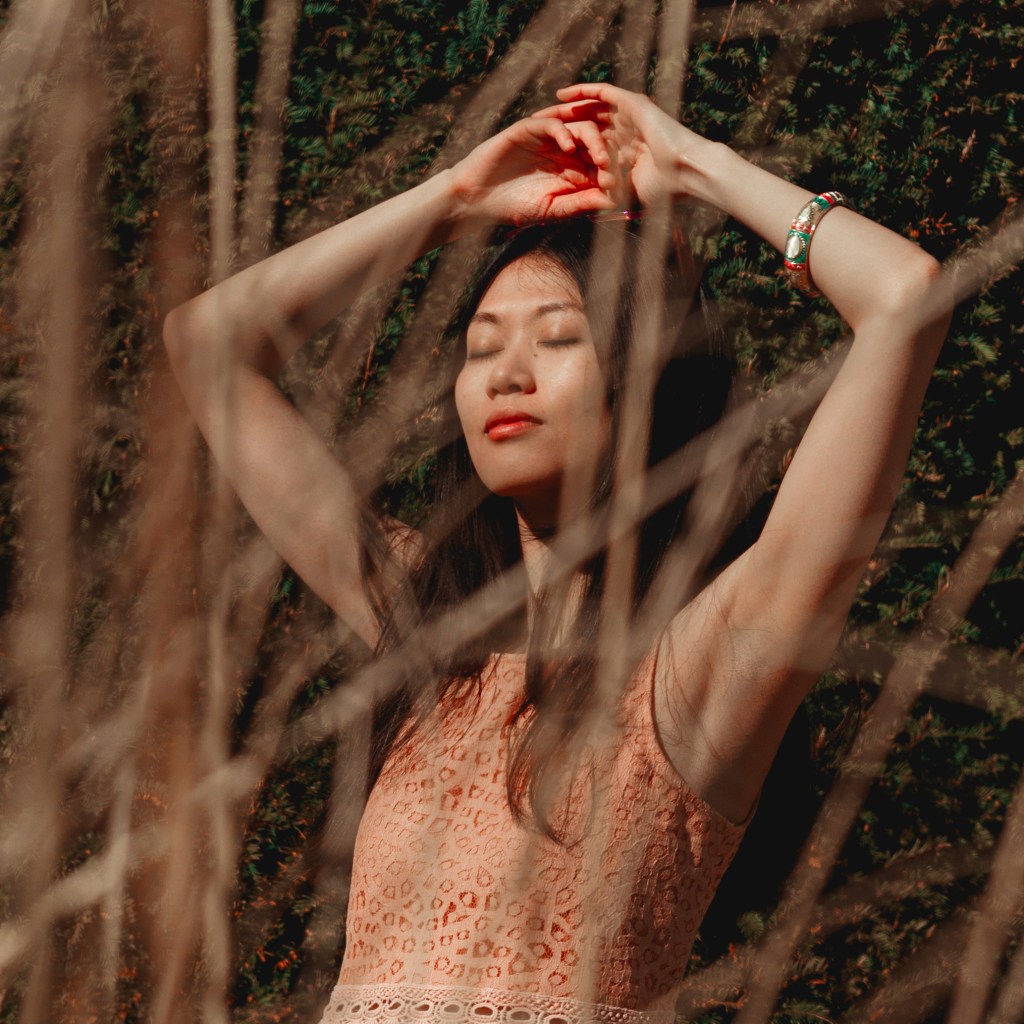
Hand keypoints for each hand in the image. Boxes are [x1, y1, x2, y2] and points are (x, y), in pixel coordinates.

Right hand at [449, 116, 616, 227]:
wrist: (478, 199)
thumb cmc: (514, 208)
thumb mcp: (553, 210)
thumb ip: (580, 205)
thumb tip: (612, 203)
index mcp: (574, 170)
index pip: (601, 166)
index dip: (613, 173)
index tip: (621, 187)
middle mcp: (565, 151)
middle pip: (596, 144)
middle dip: (608, 155)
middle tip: (613, 169)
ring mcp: (549, 138)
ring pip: (581, 128)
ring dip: (594, 141)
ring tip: (599, 158)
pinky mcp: (529, 129)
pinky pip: (552, 123)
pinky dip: (563, 131)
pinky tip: (569, 146)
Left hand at [533, 83, 716, 208]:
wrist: (685, 173)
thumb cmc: (659, 193)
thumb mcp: (623, 199)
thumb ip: (603, 202)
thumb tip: (585, 217)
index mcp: (619, 154)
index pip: (585, 148)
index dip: (564, 151)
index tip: (540, 156)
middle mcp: (621, 133)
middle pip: (583, 126)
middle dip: (559, 127)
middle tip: (534, 129)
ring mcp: (626, 118)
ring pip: (589, 109)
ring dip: (565, 109)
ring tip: (543, 112)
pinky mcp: (632, 104)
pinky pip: (602, 93)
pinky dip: (582, 93)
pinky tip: (561, 96)